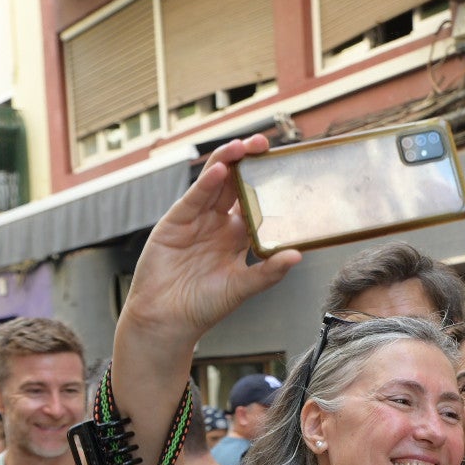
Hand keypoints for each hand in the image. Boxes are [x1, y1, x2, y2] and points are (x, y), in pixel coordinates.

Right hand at [118, 135, 300, 349]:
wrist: (167, 320)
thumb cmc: (204, 306)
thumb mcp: (242, 287)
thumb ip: (268, 271)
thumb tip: (297, 255)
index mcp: (235, 237)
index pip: (253, 203)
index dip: (265, 184)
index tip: (283, 166)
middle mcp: (216, 224)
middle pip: (234, 186)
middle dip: (248, 163)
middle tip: (265, 144)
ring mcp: (195, 221)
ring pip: (213, 185)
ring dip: (227, 163)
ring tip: (243, 146)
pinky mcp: (174, 223)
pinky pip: (194, 199)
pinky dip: (206, 184)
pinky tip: (220, 170)